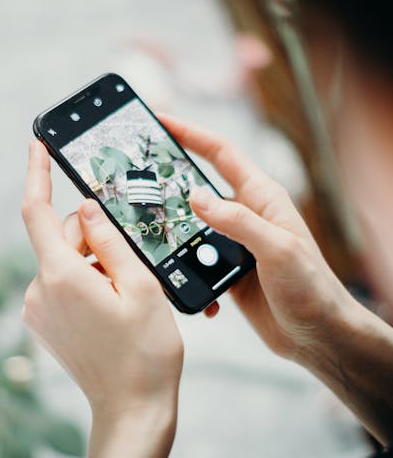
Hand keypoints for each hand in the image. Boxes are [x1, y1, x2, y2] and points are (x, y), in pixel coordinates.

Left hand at [21, 140, 182, 424]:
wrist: (133, 409)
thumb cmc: (145, 351)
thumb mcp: (141, 285)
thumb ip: (111, 239)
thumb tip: (89, 206)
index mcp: (61, 276)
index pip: (38, 210)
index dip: (36, 173)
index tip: (38, 144)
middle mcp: (39, 290)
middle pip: (63, 237)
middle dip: (95, 235)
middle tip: (133, 261)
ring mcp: (38, 309)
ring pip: (65, 259)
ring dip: (95, 261)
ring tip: (129, 292)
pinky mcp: (45, 322)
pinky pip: (63, 282)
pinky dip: (88, 279)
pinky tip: (115, 302)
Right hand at [158, 113, 354, 365]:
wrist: (319, 335)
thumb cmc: (311, 289)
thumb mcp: (276, 249)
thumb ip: (237, 221)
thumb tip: (196, 197)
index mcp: (263, 198)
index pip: (221, 154)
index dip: (191, 134)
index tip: (161, 121)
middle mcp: (247, 215)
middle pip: (200, 188)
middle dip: (170, 184)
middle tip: (137, 180)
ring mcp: (235, 244)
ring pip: (192, 228)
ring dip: (174, 236)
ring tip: (151, 241)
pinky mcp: (228, 271)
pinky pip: (195, 263)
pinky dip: (186, 274)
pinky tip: (187, 289)